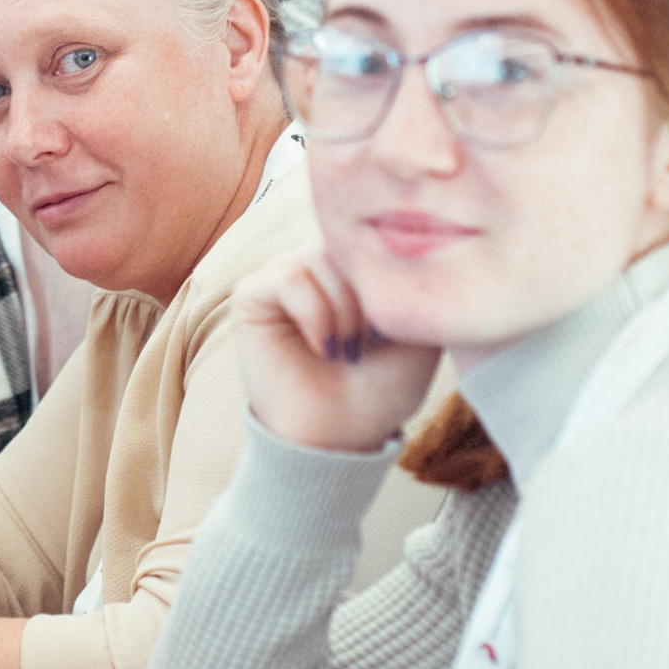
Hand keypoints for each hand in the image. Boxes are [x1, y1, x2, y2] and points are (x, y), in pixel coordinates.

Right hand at [230, 241, 439, 453]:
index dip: (389, 277)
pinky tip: (322, 348)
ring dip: (345, 311)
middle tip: (373, 344)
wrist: (343, 434)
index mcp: (352, 263)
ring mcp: (282, 275)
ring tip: (348, 352)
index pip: (372, 234)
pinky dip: (315, 314)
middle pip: (347, 244)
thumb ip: (412, 280)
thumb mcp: (417, 327)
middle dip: (369, 297)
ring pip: (320, 258)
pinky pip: (289, 278)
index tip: (399, 329)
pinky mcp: (252, 295)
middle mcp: (316, 261)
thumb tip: (401, 240)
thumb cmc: (382, 386)